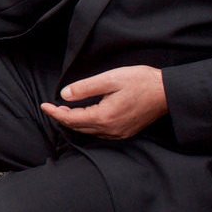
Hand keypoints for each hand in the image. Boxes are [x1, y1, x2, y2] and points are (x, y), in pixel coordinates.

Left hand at [41, 65, 166, 139]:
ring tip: (65, 111)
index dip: (55, 113)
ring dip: (75, 122)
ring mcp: (119, 133)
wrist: (167, 92)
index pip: (71, 119)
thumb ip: (86, 88)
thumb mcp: (111, 79)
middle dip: (62, 118)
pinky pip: (101, 132)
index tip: (43, 106)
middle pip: (78, 127)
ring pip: (89, 131)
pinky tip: (86, 116)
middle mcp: (111, 129)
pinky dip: (88, 125)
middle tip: (52, 108)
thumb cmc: (141, 82)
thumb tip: (65, 95)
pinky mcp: (126, 132)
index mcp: (104, 116)